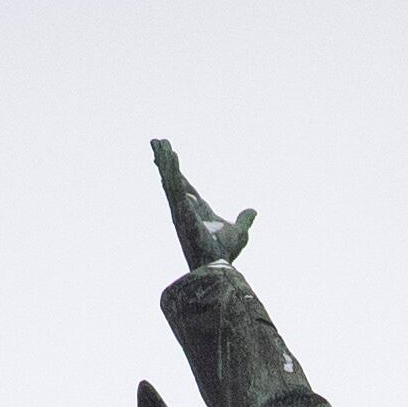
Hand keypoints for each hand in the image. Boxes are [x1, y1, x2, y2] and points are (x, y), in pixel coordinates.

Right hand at [151, 139, 252, 270]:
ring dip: (164, 160)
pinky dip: (172, 170)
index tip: (168, 156)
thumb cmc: (224, 253)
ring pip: (170, 179)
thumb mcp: (239, 232)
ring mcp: (180, 208)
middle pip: (172, 178)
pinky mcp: (181, 209)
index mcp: (196, 210)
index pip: (184, 185)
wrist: (218, 265)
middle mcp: (184, 207)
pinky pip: (175, 186)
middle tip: (155, 141)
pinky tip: (170, 155)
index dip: (176, 171)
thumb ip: (244, 220)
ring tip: (157, 141)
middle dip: (163, 160)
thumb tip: (253, 212)